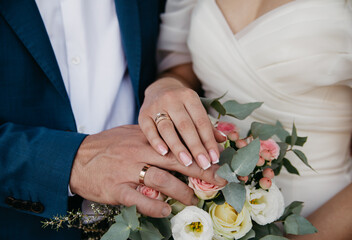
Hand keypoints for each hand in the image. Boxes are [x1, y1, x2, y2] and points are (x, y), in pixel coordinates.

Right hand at [69, 125, 225, 217]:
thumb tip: (177, 141)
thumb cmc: (106, 145)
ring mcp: (127, 171)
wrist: (75, 158)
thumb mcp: (130, 133)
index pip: (177, 144)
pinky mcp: (116, 189)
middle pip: (175, 161)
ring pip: (160, 180)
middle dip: (200, 171)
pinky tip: (166, 210)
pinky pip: (138, 199)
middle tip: (219, 180)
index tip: (216, 161)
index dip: (198, 153)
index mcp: (144, 138)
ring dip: (180, 191)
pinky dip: (154, 206)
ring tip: (193, 199)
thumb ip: (153, 137)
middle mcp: (139, 152)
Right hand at [139, 77, 225, 169]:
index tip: (215, 158)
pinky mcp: (142, 114)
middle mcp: (172, 99)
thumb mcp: (195, 110)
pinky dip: (156, 142)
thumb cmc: (182, 105)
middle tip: (204, 164)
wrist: (158, 89)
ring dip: (178, 147)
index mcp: (189, 97)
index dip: (209, 141)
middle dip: (196, 147)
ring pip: (167, 128)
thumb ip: (207, 126)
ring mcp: (156, 106)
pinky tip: (164, 153)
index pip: (201, 121)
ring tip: (187, 162)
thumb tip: (222, 141)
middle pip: (186, 126)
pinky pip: (149, 129)